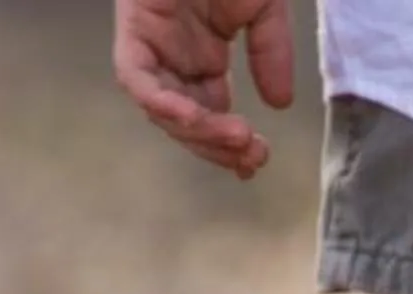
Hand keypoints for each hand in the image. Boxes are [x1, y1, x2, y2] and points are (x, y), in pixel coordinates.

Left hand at [113, 0, 297, 178]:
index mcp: (201, 56)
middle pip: (187, 121)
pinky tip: (189, 116)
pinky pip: (138, 79)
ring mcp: (151, 45)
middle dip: (217, 145)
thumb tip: (279, 105)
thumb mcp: (264, 8)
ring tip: (236, 138)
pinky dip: (160, 101)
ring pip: (162, 109)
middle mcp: (173, 58)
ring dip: (198, 131)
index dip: (230, 142)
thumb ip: (270, 52)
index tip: (258, 159)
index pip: (212, 113)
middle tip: (252, 158)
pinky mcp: (132, 29)